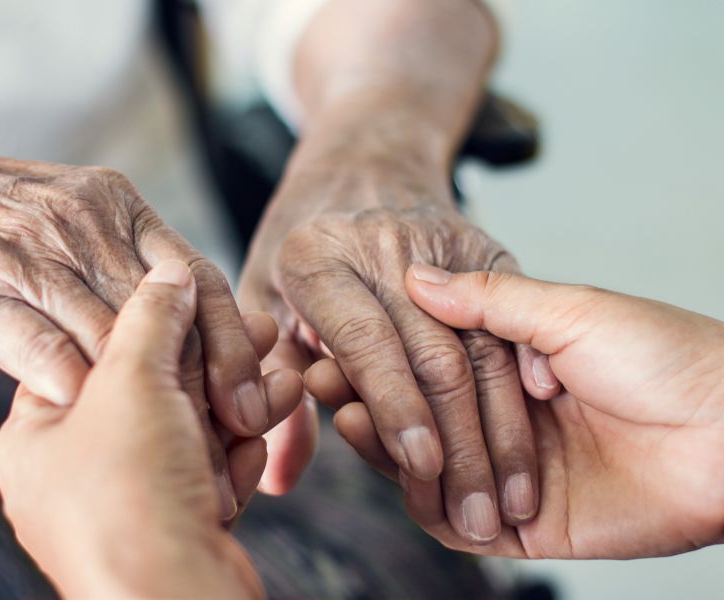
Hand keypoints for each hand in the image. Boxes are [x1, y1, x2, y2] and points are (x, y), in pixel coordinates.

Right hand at [0, 141, 284, 513]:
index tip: (254, 400)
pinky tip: (91, 415)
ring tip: (169, 444)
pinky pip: (35, 342)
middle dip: (200, 379)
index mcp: (125, 209)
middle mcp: (85, 223)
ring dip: (141, 396)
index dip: (234, 342)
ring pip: (106, 332)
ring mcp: (29, 251)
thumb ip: (144, 277)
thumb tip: (209, 344)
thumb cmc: (18, 230)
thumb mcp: (92, 231)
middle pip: (163, 313)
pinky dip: (68, 381)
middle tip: (227, 434)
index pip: (199, 277)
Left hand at [0, 261, 276, 597]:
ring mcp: (130, 501)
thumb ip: (151, 317)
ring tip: (281, 378)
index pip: (96, 356)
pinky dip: (242, 448)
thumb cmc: (131, 499)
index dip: (152, 324)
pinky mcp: (176, 523)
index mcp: (39, 436)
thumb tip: (167, 272)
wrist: (176, 599)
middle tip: (256, 332)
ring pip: (192, 430)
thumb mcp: (133, 382)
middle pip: (155, 393)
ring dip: (239, 403)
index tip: (197, 299)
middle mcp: (79, 471)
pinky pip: (210, 468)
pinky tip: (270, 424)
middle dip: (212, 363)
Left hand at [241, 137, 543, 543]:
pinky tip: (541, 438)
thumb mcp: (263, 298)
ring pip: (482, 347)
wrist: (363, 161)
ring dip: (502, 429)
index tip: (422, 469)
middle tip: (477, 514)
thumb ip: (271, 384)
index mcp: (317, 257)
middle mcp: (382, 244)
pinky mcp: (484, 248)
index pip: (365, 342)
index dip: (395, 409)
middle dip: (460, 443)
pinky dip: (526, 386)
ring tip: (515, 496)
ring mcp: (441, 242)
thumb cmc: (301, 244)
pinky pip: (513, 323)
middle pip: (433, 355)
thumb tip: (276, 480)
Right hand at [338, 265, 723, 557]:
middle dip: (368, 400)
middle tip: (322, 377)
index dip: (381, 355)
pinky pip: (454, 521)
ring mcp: (508, 474)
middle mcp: (503, 422)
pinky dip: (419, 499)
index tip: (335, 336)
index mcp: (512, 370)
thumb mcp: (567, 310)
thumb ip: (486, 302)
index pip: (427, 368)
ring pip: (426, 470)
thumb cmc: (664, 356)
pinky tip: (392, 463)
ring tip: (348, 413)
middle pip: (417, 420)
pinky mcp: (522, 525)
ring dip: (382, 446)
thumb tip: (415, 278)